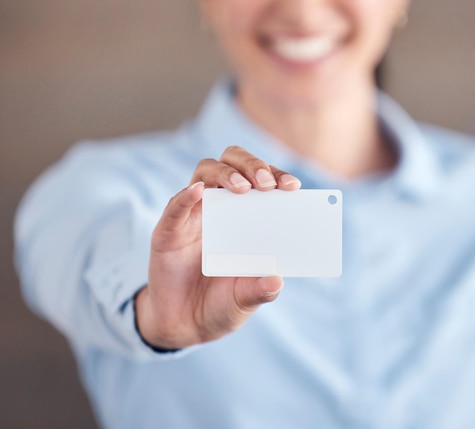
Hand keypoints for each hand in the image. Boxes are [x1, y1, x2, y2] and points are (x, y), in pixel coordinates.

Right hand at [135, 146, 300, 349]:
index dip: (276, 176)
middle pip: (233, 162)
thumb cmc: (223, 304)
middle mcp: (220, 207)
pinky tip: (197, 192)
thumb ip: (260, 291)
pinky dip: (185, 196)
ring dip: (225, 173)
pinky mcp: (168, 232)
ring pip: (205, 172)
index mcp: (246, 215)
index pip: (261, 180)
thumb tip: (276, 281)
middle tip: (266, 184)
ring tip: (241, 187)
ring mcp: (193, 216)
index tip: (292, 187)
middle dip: (252, 165)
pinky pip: (174, 207)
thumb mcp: (246, 300)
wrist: (186, 326)